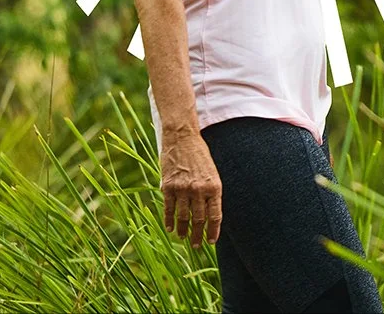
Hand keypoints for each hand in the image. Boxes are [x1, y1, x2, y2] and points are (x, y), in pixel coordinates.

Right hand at [159, 130, 221, 246]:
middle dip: (198, 235)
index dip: (213, 231)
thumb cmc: (199, 155)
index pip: (215, 216)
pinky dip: (169, 220)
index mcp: (214, 186)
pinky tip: (170, 228)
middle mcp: (199, 189)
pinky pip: (169, 209)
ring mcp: (183, 189)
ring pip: (183, 217)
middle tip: (197, 246)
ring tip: (183, 238)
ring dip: (183, 230)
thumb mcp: (212, 173)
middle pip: (199, 220)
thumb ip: (211, 193)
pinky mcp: (168, 186)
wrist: (182, 138)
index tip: (211, 241)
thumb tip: (210, 215)